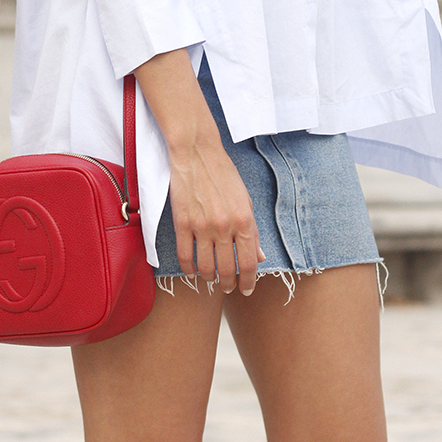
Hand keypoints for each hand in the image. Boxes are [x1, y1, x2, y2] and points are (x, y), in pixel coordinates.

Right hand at [168, 134, 263, 294]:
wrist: (197, 152)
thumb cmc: (224, 173)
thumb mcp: (246, 200)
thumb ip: (252, 230)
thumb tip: (259, 256)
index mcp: (244, 219)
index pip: (249, 262)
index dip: (249, 281)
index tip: (247, 289)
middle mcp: (224, 226)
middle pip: (227, 269)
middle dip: (229, 284)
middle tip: (228, 288)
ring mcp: (201, 225)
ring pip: (206, 266)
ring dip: (210, 278)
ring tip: (211, 280)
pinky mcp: (182, 222)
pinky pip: (184, 255)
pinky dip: (189, 268)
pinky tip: (192, 272)